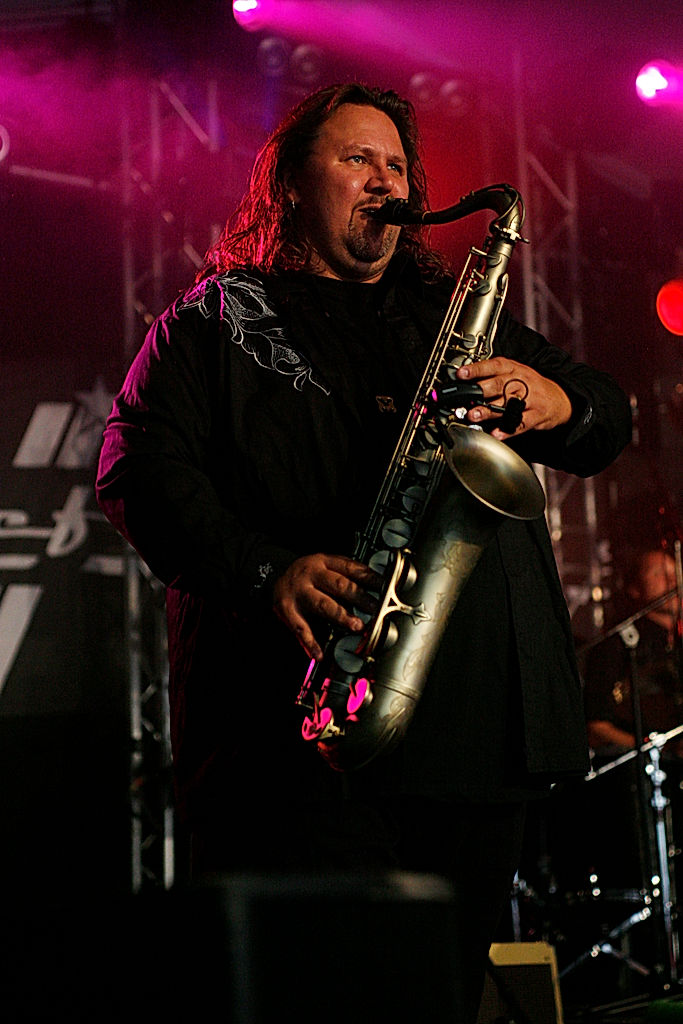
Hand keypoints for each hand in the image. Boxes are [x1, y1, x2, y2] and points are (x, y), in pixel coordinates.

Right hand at [273, 553, 379, 660]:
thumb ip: (346, 575)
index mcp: (324, 561)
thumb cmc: (307, 575)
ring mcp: (299, 592)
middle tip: (376, 609)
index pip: (351, 568)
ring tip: (356, 626)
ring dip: (341, 616)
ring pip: (322, 604)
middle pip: (339, 585)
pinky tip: (319, 654)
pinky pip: (300, 628)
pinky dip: (310, 642)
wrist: (271, 574)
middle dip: (360, 598)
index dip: (370, 578)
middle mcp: (311, 574)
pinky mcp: (287, 609)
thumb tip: (377, 589)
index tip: (386, 588)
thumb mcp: (325, 566)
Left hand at [456, 357, 571, 439]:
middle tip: (465, 397)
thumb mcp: (515, 373)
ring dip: (489, 411)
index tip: (461, 373)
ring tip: (474, 415)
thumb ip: (493, 376)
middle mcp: (521, 382)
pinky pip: (520, 424)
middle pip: (499, 385)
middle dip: (480, 391)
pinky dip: (507, 430)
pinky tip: (496, 433)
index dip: (477, 369)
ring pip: (507, 405)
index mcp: (514, 369)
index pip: (493, 366)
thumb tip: (466, 380)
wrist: (559, 398)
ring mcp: (530, 399)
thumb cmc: (531, 386)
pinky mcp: (536, 416)